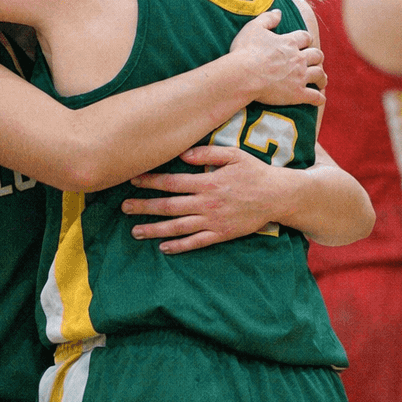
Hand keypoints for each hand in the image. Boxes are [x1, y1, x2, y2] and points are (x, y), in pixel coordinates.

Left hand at [124, 146, 282, 252]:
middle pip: (168, 206)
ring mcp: (213, 221)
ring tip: (135, 231)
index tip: (133, 180)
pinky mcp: (221, 234)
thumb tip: (184, 154)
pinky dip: (178, 246)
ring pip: (177, 227)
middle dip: (144, 206)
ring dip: (154, 229)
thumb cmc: (255, 172)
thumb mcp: (234, 154)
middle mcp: (206, 203)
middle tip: (124, 207)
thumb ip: (208, 153)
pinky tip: (163, 247)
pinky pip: (196, 243)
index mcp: (207, 182)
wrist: (277, 196)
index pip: (172, 182)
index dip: (150, 181)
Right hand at [229, 9, 325, 105]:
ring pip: (319, 74)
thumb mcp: (254, 28)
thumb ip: (268, 18)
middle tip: (315, 61)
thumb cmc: (246, 51)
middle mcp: (298, 58)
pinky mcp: (297, 93)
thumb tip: (279, 12)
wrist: (245, 75)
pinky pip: (314, 96)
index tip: (305, 42)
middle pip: (316, 55)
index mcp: (289, 42)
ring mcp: (300, 76)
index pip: (305, 37)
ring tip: (322, 81)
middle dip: (317, 57)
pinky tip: (320, 99)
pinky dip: (319, 98)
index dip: (306, 39)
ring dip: (322, 77)